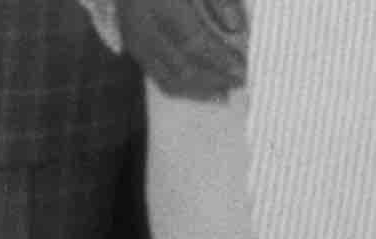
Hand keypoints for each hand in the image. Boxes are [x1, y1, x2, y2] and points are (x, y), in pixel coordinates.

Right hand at [119, 0, 245, 99]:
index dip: (217, 58)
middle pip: (179, 67)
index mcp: (160, 5)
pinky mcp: (134, 48)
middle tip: (238, 84)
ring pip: (167, 78)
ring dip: (198, 89)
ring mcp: (135, 42)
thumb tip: (237, 28)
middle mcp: (143, 29)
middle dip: (212, 79)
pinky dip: (182, 86)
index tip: (241, 68)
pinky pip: (157, 76)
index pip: (192, 41)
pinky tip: (202, 88)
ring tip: (223, 94)